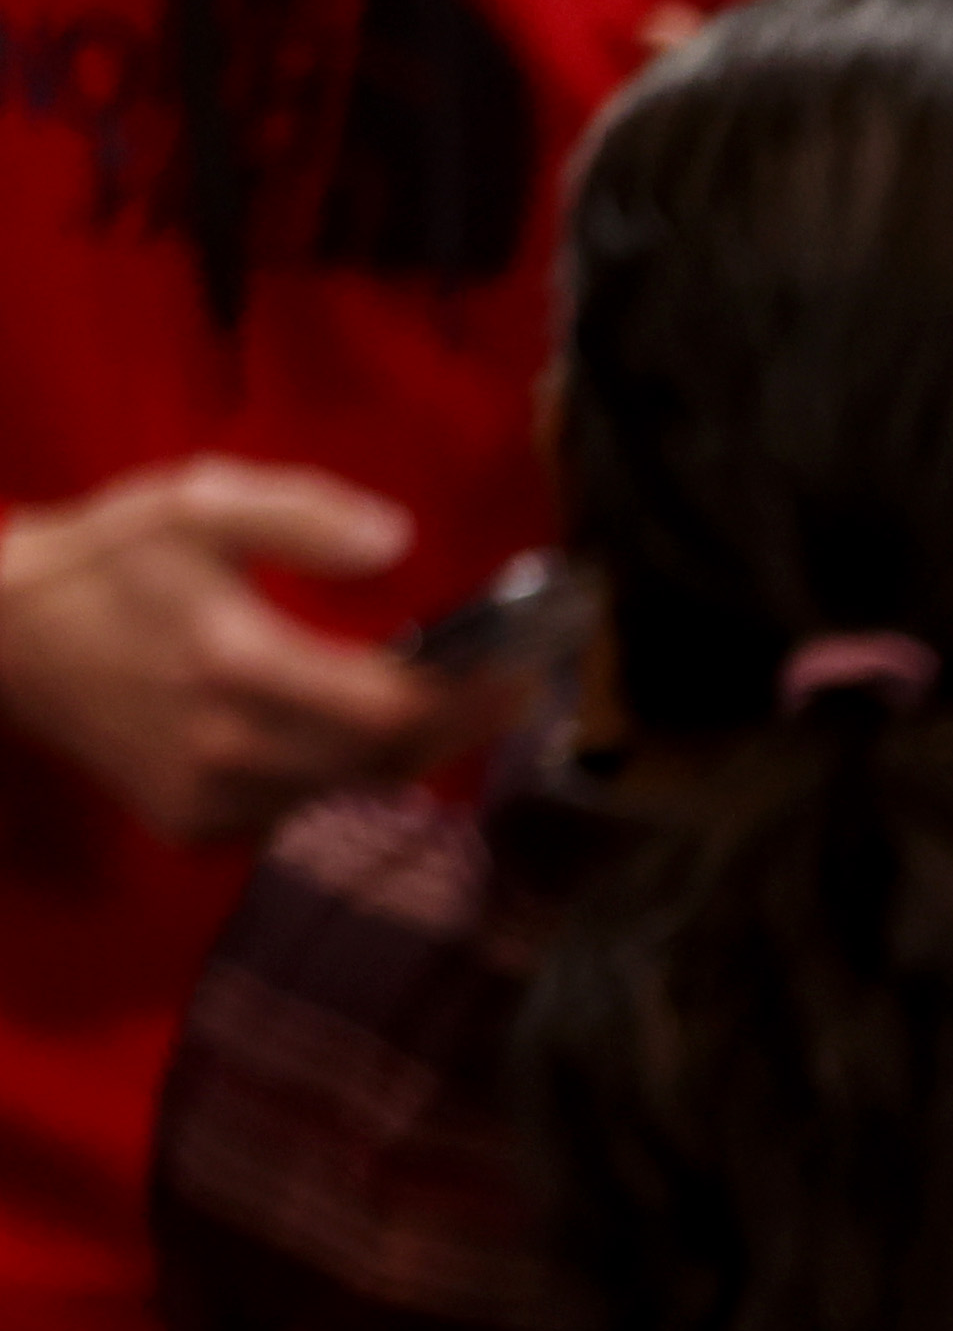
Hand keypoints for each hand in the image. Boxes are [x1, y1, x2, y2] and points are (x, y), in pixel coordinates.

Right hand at [0, 458, 498, 842]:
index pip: (392, 708)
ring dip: (401, 750)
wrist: (3, 639)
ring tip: (432, 699)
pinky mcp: (194, 826)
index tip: (523, 670)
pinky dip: (336, 772)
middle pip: (389, 759)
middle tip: (501, 687)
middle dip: (455, 725)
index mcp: (233, 662)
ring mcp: (210, 799)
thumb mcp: (192, 503)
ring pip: (351, 789)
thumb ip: (299, 513)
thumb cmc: (104, 560)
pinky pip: (299, 808)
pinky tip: (340, 730)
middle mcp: (228, 747)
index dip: (470, 698)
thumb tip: (397, 540)